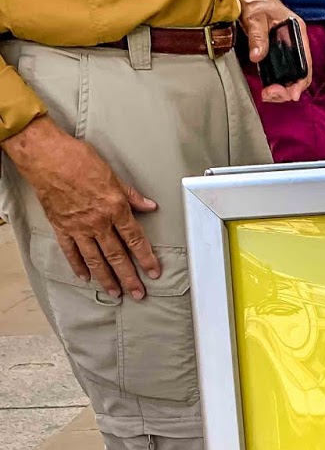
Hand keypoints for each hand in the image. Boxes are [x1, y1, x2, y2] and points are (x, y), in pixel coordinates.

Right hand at [3, 116, 158, 299]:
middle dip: (130, 277)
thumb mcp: (112, 174)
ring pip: (96, 260)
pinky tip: (85, 277)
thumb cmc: (78, 159)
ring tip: (116, 292)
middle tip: (138, 293)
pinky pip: (71, 252)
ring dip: (107, 279)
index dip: (146, 258)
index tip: (153, 272)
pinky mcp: (61, 227)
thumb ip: (131, 195)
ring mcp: (79, 227)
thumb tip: (149, 205)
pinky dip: (78, 266)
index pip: (135, 239)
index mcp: (115, 208)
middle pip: (117, 256)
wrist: (47, 156)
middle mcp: (98, 222)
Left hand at [234, 0, 312, 103]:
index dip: (300, 82)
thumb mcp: (255, 16)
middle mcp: (295, 43)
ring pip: (290, 76)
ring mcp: (285, 49)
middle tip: (271, 95)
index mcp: (297, 33)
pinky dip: (275, 84)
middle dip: (288, 89)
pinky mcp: (275, 52)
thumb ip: (258, 36)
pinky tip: (268, 89)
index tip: (292, 94)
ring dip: (281, 89)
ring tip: (268, 95)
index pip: (305, 63)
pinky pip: (280, 73)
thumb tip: (257, 57)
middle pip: (299, 74)